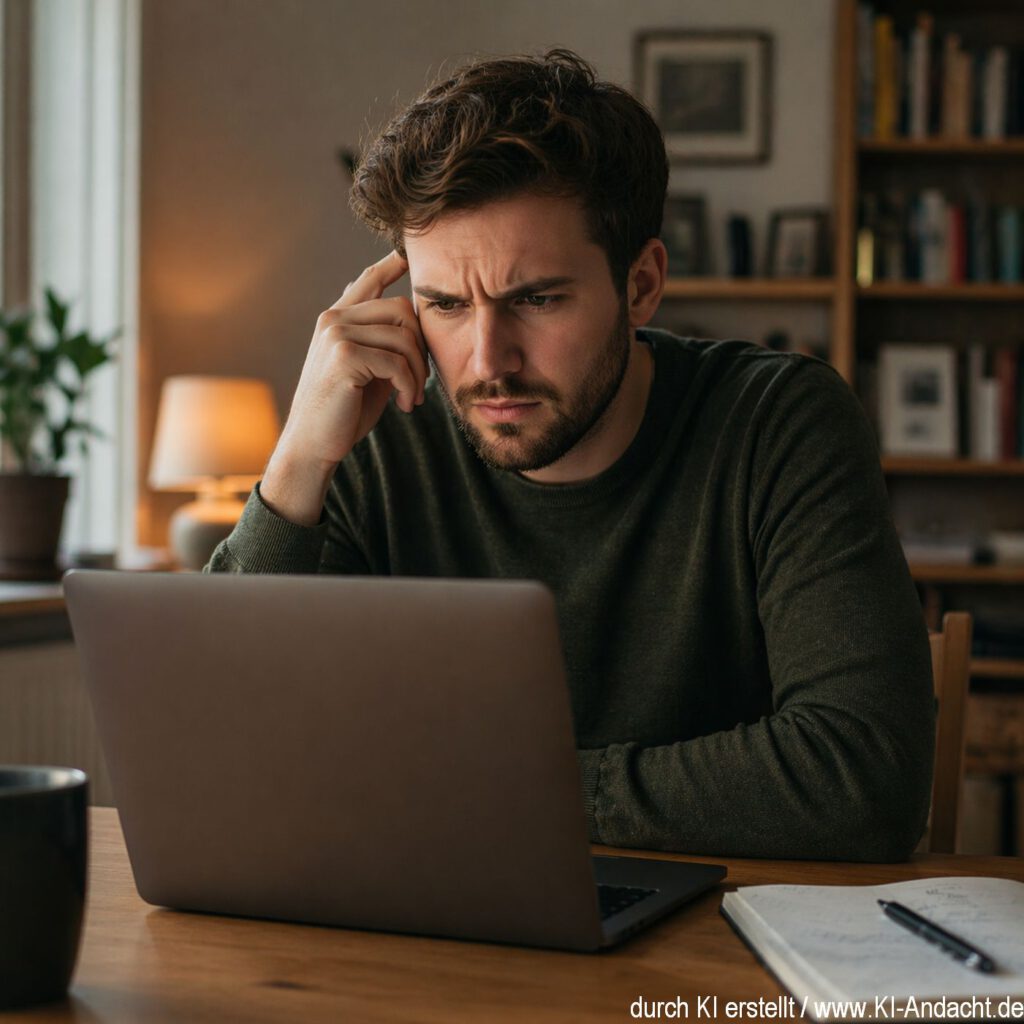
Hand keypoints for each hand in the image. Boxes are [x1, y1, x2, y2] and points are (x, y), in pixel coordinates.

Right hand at [260, 251, 426, 524]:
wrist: (313, 444)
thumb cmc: (343, 412)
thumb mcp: (366, 372)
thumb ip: (381, 345)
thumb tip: (407, 322)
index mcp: (338, 321)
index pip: (367, 282)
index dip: (390, 265)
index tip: (407, 255)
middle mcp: (334, 320)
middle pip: (403, 310)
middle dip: (421, 347)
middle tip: (421, 382)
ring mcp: (336, 334)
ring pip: (404, 337)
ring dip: (418, 373)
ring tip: (413, 398)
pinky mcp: (344, 356)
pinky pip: (397, 362)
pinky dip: (409, 386)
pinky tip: (405, 405)